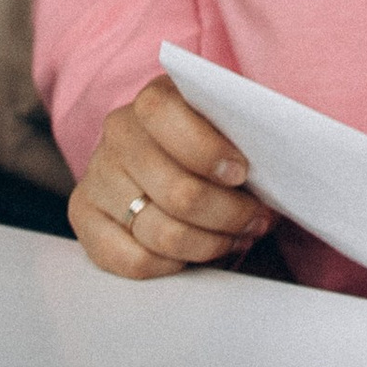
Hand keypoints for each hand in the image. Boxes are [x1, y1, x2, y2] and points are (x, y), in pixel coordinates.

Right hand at [71, 75, 273, 279]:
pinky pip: (132, 259)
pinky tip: (194, 257)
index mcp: (154, 100)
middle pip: (177, 191)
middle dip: (229, 215)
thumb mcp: (232, 129)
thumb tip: (282, 161)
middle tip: (257, 221)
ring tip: (235, 238)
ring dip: (210, 244)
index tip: (242, 173)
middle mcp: (118, 133)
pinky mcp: (84, 216)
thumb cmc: (215, 148)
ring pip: (161, 232)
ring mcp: (98, 175)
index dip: (206, 150)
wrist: (171, 164)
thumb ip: (250, 135)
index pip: (164, 114)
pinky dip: (173, 266)